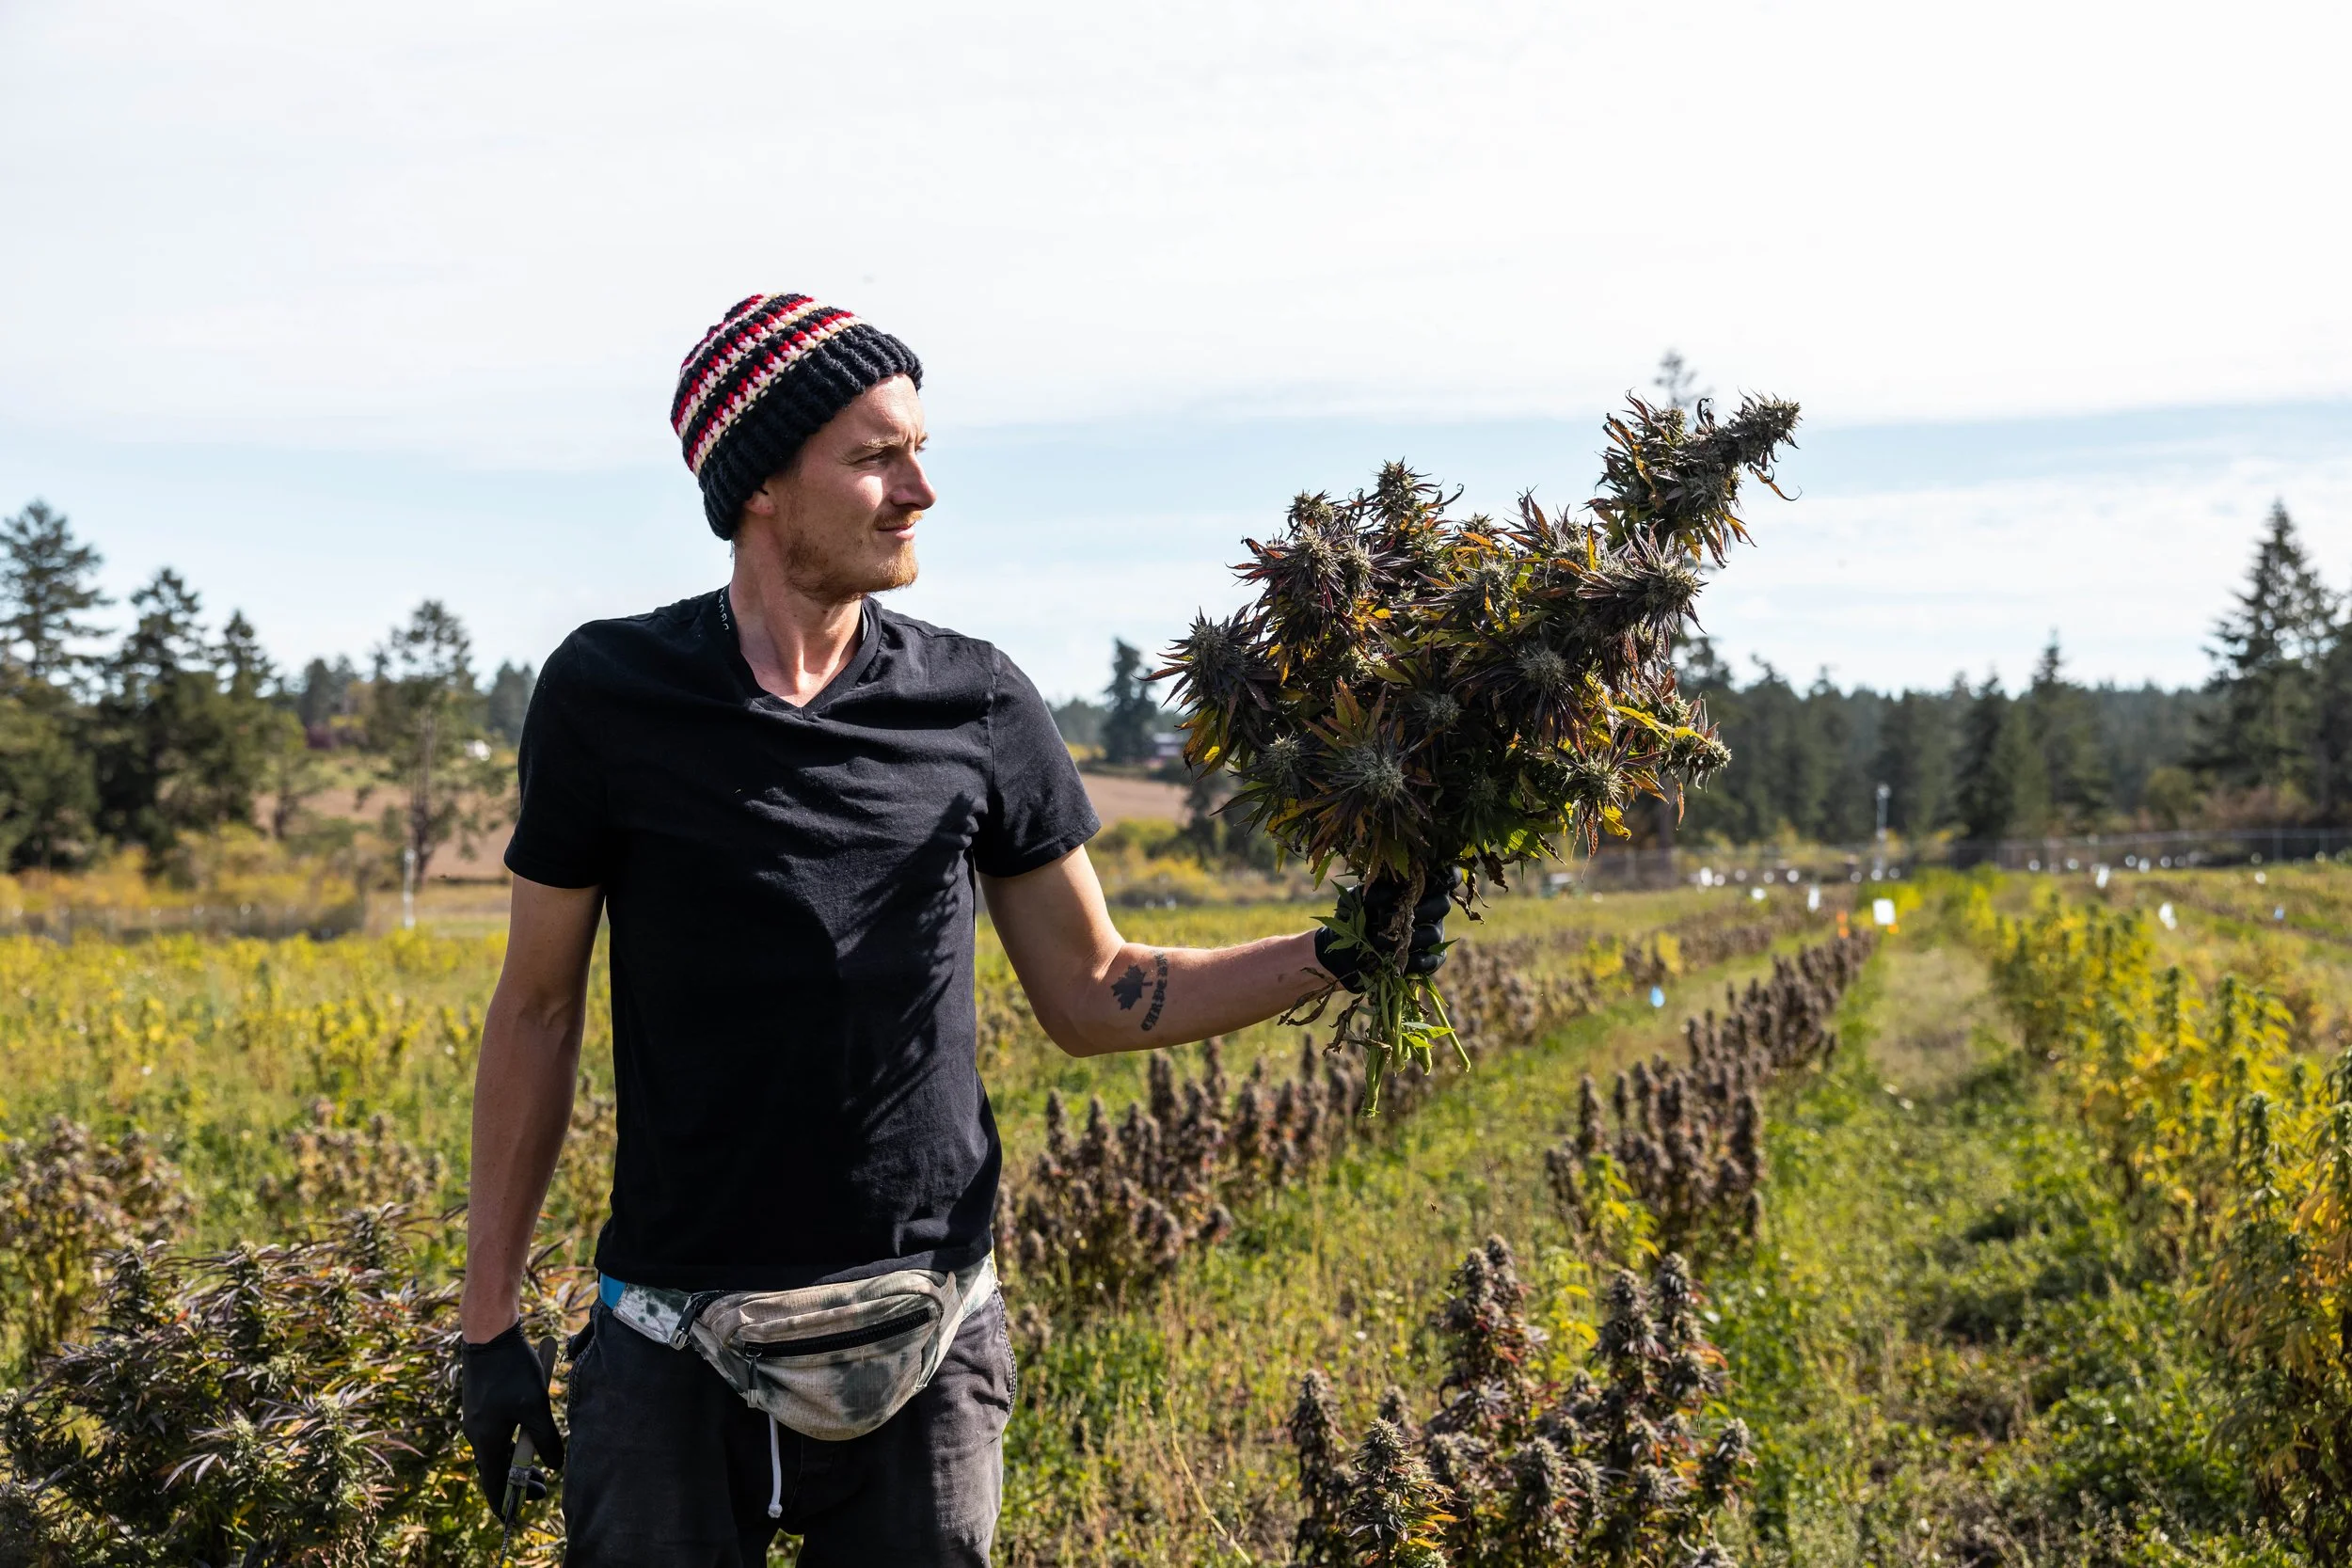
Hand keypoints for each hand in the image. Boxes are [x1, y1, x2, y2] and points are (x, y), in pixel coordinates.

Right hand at [461, 1323, 563, 1509]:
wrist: (490, 1337)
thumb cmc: (513, 1371)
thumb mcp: (535, 1407)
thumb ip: (546, 1438)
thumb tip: (554, 1465)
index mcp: (486, 1440)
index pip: (493, 1484)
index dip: (506, 1502)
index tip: (517, 1514)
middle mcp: (476, 1434)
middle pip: (495, 1469)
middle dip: (518, 1481)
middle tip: (543, 1487)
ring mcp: (476, 1420)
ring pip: (496, 1451)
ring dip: (517, 1461)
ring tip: (540, 1465)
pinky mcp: (481, 1406)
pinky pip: (495, 1435)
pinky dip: (511, 1443)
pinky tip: (529, 1435)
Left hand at [1314, 868, 1456, 991]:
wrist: (1341, 952)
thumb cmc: (1351, 918)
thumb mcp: (1354, 900)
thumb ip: (1372, 891)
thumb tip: (1393, 893)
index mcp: (1414, 888)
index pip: (1443, 877)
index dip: (1450, 875)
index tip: (1441, 877)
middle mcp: (1426, 909)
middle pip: (1443, 905)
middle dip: (1425, 909)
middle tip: (1404, 914)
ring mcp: (1429, 934)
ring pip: (1435, 934)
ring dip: (1412, 938)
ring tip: (1383, 941)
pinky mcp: (1427, 959)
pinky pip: (1433, 960)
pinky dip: (1417, 961)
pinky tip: (1400, 962)